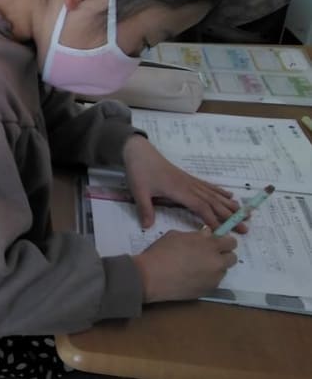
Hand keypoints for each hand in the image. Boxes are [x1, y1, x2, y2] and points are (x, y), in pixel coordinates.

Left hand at [123, 135, 244, 232]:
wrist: (139, 151)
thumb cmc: (139, 170)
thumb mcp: (138, 190)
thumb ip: (145, 208)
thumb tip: (147, 227)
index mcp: (180, 190)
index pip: (201, 207)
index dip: (213, 220)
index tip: (224, 233)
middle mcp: (189, 186)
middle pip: (214, 203)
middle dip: (230, 216)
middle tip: (246, 228)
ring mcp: (190, 181)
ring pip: (214, 194)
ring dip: (230, 205)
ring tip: (246, 214)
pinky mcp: (188, 178)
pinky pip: (208, 186)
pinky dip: (220, 191)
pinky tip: (230, 196)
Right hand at [134, 229, 237, 302]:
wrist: (151, 277)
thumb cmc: (161, 252)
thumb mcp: (176, 236)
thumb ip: (195, 235)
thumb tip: (206, 235)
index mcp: (209, 244)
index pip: (230, 242)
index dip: (223, 242)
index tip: (215, 243)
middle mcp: (217, 260)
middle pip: (232, 257)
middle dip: (223, 255)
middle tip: (209, 255)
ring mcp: (215, 277)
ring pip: (223, 270)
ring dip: (215, 267)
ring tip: (198, 267)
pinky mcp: (210, 289)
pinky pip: (214, 281)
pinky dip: (207, 278)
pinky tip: (192, 277)